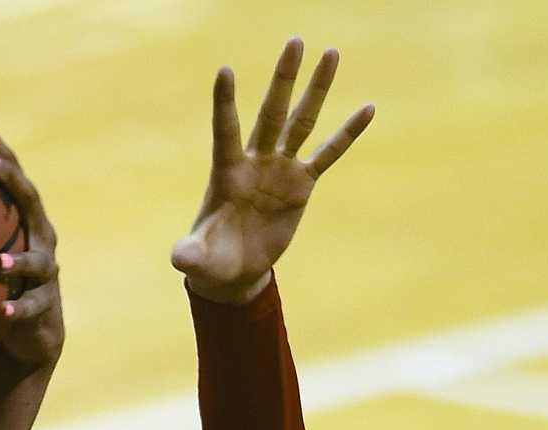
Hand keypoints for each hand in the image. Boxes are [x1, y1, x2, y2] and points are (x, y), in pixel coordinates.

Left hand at [0, 109, 61, 371]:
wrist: (31, 334)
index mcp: (21, 218)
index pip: (9, 171)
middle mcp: (39, 236)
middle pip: (29, 199)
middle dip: (9, 177)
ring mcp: (46, 271)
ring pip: (37, 259)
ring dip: (19, 259)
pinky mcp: (44, 307)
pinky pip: (31, 308)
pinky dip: (17, 311)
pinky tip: (1, 314)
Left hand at [171, 39, 373, 304]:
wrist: (234, 271)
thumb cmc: (210, 260)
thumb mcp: (198, 259)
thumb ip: (189, 254)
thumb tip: (179, 259)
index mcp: (226, 173)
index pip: (225, 131)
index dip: (225, 103)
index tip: (224, 70)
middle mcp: (255, 162)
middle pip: (271, 113)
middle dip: (283, 79)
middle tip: (295, 41)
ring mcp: (280, 169)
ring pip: (301, 122)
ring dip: (316, 90)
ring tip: (331, 54)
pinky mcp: (301, 184)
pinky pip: (328, 154)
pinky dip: (347, 133)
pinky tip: (368, 108)